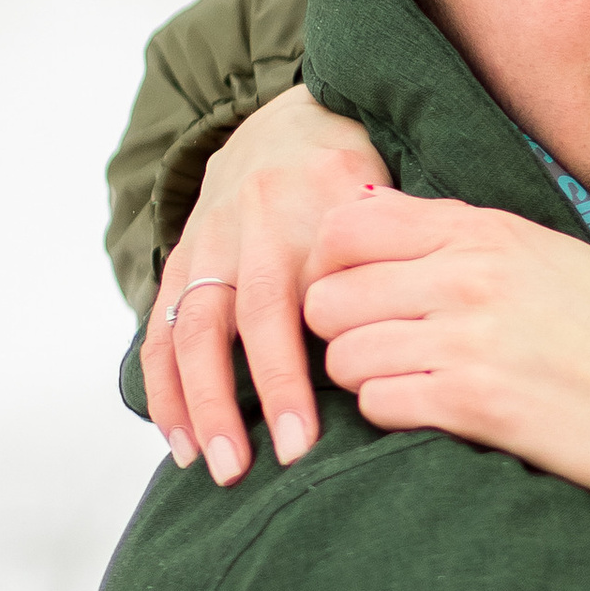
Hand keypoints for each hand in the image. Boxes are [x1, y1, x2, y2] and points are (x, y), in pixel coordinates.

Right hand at [145, 88, 386, 481]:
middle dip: (254, 395)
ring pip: (193, 326)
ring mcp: (212, 242)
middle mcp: (259, 226)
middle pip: (252, 316)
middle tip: (266, 463)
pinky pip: (161, 326)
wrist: (287, 125)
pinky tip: (178, 439)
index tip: (316, 436)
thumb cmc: (358, 184)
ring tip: (214, 465)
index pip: (312, 299)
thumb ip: (405, 259)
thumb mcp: (392, 202)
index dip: (304, 371)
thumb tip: (428, 346)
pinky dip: (164, 387)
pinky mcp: (181, 258)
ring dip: (200, 402)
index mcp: (322, 211)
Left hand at [300, 190, 589, 548]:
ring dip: (365, 378)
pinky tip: (436, 415)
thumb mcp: (554, 261)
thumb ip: (465, 235)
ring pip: (344, 354)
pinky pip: (376, 404)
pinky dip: (392, 415)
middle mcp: (474, 275)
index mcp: (492, 232)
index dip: (330, 265)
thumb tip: (368, 210)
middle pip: (329, 294)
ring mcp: (472, 339)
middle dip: (341, 329)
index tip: (354, 294)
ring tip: (414, 385)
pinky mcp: (475, 405)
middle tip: (380, 351)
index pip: (350, 226)